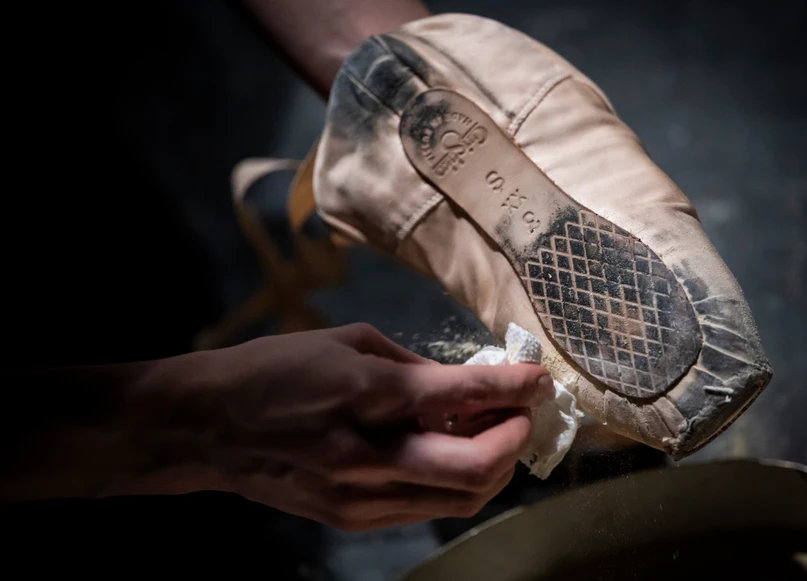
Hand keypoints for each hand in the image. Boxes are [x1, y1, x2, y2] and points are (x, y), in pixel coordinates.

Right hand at [208, 323, 553, 530]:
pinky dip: (456, 481)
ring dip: (493, 465)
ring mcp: (359, 497)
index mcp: (363, 393)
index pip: (462, 395)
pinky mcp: (352, 519)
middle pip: (475, 468)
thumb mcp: (346, 342)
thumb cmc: (274, 368)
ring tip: (495, 431)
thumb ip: (413, 367)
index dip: (514, 388)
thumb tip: (465, 384)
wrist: (208, 427)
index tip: (541, 380)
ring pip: (459, 498)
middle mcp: (366, 455)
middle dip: (515, 439)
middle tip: (523, 412)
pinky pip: (427, 507)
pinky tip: (453, 451)